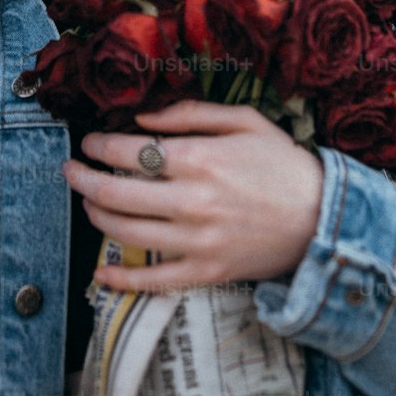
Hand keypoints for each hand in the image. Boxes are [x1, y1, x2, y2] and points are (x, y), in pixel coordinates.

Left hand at [61, 99, 324, 295]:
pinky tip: (100, 272)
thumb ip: (191, 113)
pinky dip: (121, 280)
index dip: (100, 146)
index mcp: (200, 159)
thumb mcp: (245, 120)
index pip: (130, 152)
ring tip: (87, 202)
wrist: (325, 218)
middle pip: (117, 192)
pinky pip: (153, 281)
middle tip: (71, 170)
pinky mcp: (206, 272)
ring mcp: (197, 241)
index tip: (90, 142)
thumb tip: (143, 118)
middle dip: (84, 179)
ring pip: (127, 233)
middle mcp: (192, 201)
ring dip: (97, 216)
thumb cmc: (284, 163)